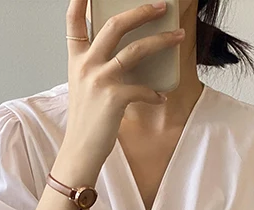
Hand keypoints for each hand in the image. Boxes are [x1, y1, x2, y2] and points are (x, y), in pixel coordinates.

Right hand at [63, 0, 184, 169]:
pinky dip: (155, 93)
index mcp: (76, 60)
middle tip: (161, 6)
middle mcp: (86, 65)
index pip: (74, 21)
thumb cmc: (86, 121)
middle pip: (115, 25)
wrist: (80, 151)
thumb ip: (97, 66)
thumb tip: (124, 53)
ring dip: (162, 41)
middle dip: (142, 11)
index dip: (81, 0)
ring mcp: (99, 80)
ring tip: (179, 37)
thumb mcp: (84, 87)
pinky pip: (143, 88)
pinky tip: (160, 97)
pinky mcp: (113, 98)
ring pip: (136, 50)